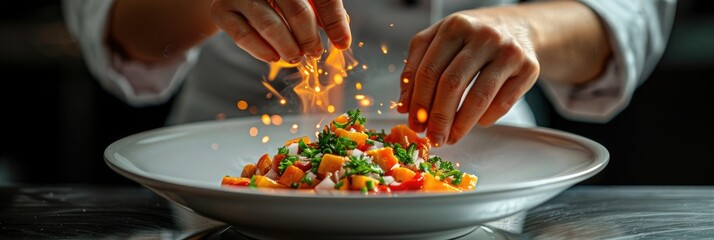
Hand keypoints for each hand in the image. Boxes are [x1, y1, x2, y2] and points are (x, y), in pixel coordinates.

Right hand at [210, 0, 351, 62]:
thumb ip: (322, 10)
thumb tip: (341, 38)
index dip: (334, 21)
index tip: (342, 43)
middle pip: (297, 10)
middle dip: (310, 38)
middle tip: (314, 52)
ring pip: (271, 25)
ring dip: (289, 47)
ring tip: (296, 57)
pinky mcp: (220, 9)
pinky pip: (244, 36)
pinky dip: (262, 51)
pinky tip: (274, 57)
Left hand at [397, 8, 539, 146]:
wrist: (517, 27)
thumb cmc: (472, 38)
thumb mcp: (441, 39)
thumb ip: (418, 66)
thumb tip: (405, 106)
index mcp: (454, 26)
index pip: (428, 70)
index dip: (418, 101)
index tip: (414, 122)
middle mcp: (482, 36)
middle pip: (451, 85)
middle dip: (438, 117)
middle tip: (433, 137)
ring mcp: (508, 52)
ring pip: (478, 98)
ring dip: (460, 125)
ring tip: (450, 138)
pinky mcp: (528, 68)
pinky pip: (502, 104)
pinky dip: (485, 119)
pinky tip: (476, 123)